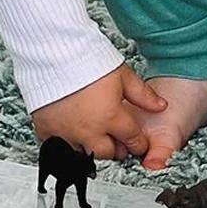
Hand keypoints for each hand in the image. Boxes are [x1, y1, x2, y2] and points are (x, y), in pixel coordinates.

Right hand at [31, 65, 166, 160]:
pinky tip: (72, 130)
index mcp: (111, 117)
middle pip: (108, 153)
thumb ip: (142, 95)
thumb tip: (160, 106)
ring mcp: (66, 133)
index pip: (132, 140)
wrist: (52, 53)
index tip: (138, 142)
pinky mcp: (46, 130)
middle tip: (117, 139)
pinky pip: (59, 146)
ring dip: (91, 146)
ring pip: (84, 154)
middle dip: (116, 149)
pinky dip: (67, 142)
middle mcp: (89, 130)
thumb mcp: (122, 75)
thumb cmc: (86, 60)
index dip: (138, 143)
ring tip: (94, 133)